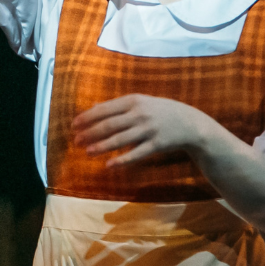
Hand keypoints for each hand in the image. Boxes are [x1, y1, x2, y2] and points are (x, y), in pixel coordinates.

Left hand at [73, 94, 211, 166]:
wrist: (190, 123)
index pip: (105, 109)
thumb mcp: (141, 102)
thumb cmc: (161, 111)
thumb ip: (118, 105)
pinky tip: (109, 165)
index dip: (88, 117)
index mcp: (134, 100)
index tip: (74, 125)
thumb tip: (93, 106)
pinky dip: (121, 160)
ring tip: (87, 152)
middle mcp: (140, 114)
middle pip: (110, 124)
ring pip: (120, 140)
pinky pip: (136, 154)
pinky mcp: (156, 145)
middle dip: (90, 132)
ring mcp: (148, 129)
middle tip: (76, 140)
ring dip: (101, 146)